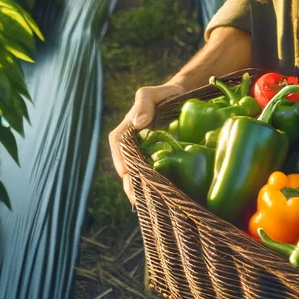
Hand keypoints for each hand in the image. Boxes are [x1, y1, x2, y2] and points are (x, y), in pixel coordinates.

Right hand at [108, 82, 185, 206]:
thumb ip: (144, 103)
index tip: (125, 172)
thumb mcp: (152, 94)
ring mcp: (143, 153)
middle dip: (129, 182)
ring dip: (139, 188)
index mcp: (127, 129)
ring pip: (136, 173)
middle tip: (135, 197)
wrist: (181, 100)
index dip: (120, 159)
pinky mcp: (156, 161)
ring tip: (146, 204)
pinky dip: (152, 187)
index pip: (118, 144)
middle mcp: (132, 143)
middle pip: (126, 165)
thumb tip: (138, 123)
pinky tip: (159, 199)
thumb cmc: (164, 95)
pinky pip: (150, 175)